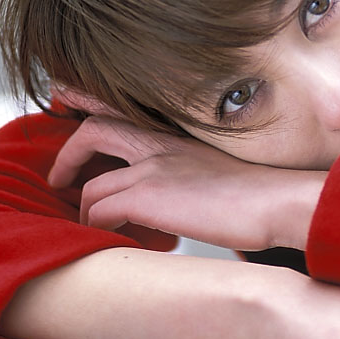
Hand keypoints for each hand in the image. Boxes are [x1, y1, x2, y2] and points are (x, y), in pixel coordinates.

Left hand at [49, 116, 323, 249]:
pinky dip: (101, 228)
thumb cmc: (259, 194)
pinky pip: (100, 210)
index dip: (88, 100)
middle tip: (61, 180)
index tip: (66, 98)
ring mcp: (152, 168)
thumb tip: (179, 194)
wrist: (278, 202)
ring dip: (85, 210)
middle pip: (93, 130)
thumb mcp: (219, 168)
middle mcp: (159, 144)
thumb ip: (190, 170)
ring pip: (90, 185)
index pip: (122, 108)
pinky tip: (119, 240)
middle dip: (68, 156)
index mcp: (176, 136)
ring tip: (92, 227)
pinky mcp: (148, 196)